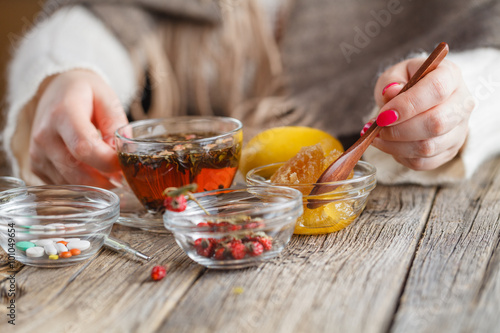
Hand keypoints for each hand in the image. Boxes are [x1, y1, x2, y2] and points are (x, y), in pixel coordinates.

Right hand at [30, 70, 127, 186]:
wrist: (55, 90)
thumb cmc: (84, 93)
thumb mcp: (107, 99)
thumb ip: (116, 125)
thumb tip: (121, 154)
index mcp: (62, 114)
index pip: (84, 147)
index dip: (107, 162)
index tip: (124, 164)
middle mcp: (44, 136)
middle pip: (77, 172)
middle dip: (105, 179)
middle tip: (121, 175)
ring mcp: (37, 153)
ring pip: (71, 182)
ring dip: (95, 183)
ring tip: (107, 169)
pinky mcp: (36, 166)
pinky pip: (64, 184)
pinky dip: (82, 183)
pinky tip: (91, 170)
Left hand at [366, 58, 473, 169]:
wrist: (417, 98)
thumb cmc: (406, 83)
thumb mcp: (395, 74)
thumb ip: (391, 82)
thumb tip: (391, 92)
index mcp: (451, 75)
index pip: (437, 90)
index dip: (407, 105)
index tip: (383, 115)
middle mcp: (462, 103)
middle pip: (436, 123)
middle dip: (399, 130)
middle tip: (377, 127)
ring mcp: (459, 130)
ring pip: (428, 147)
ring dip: (395, 146)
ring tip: (378, 136)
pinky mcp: (450, 150)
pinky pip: (424, 162)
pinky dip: (401, 156)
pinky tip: (390, 145)